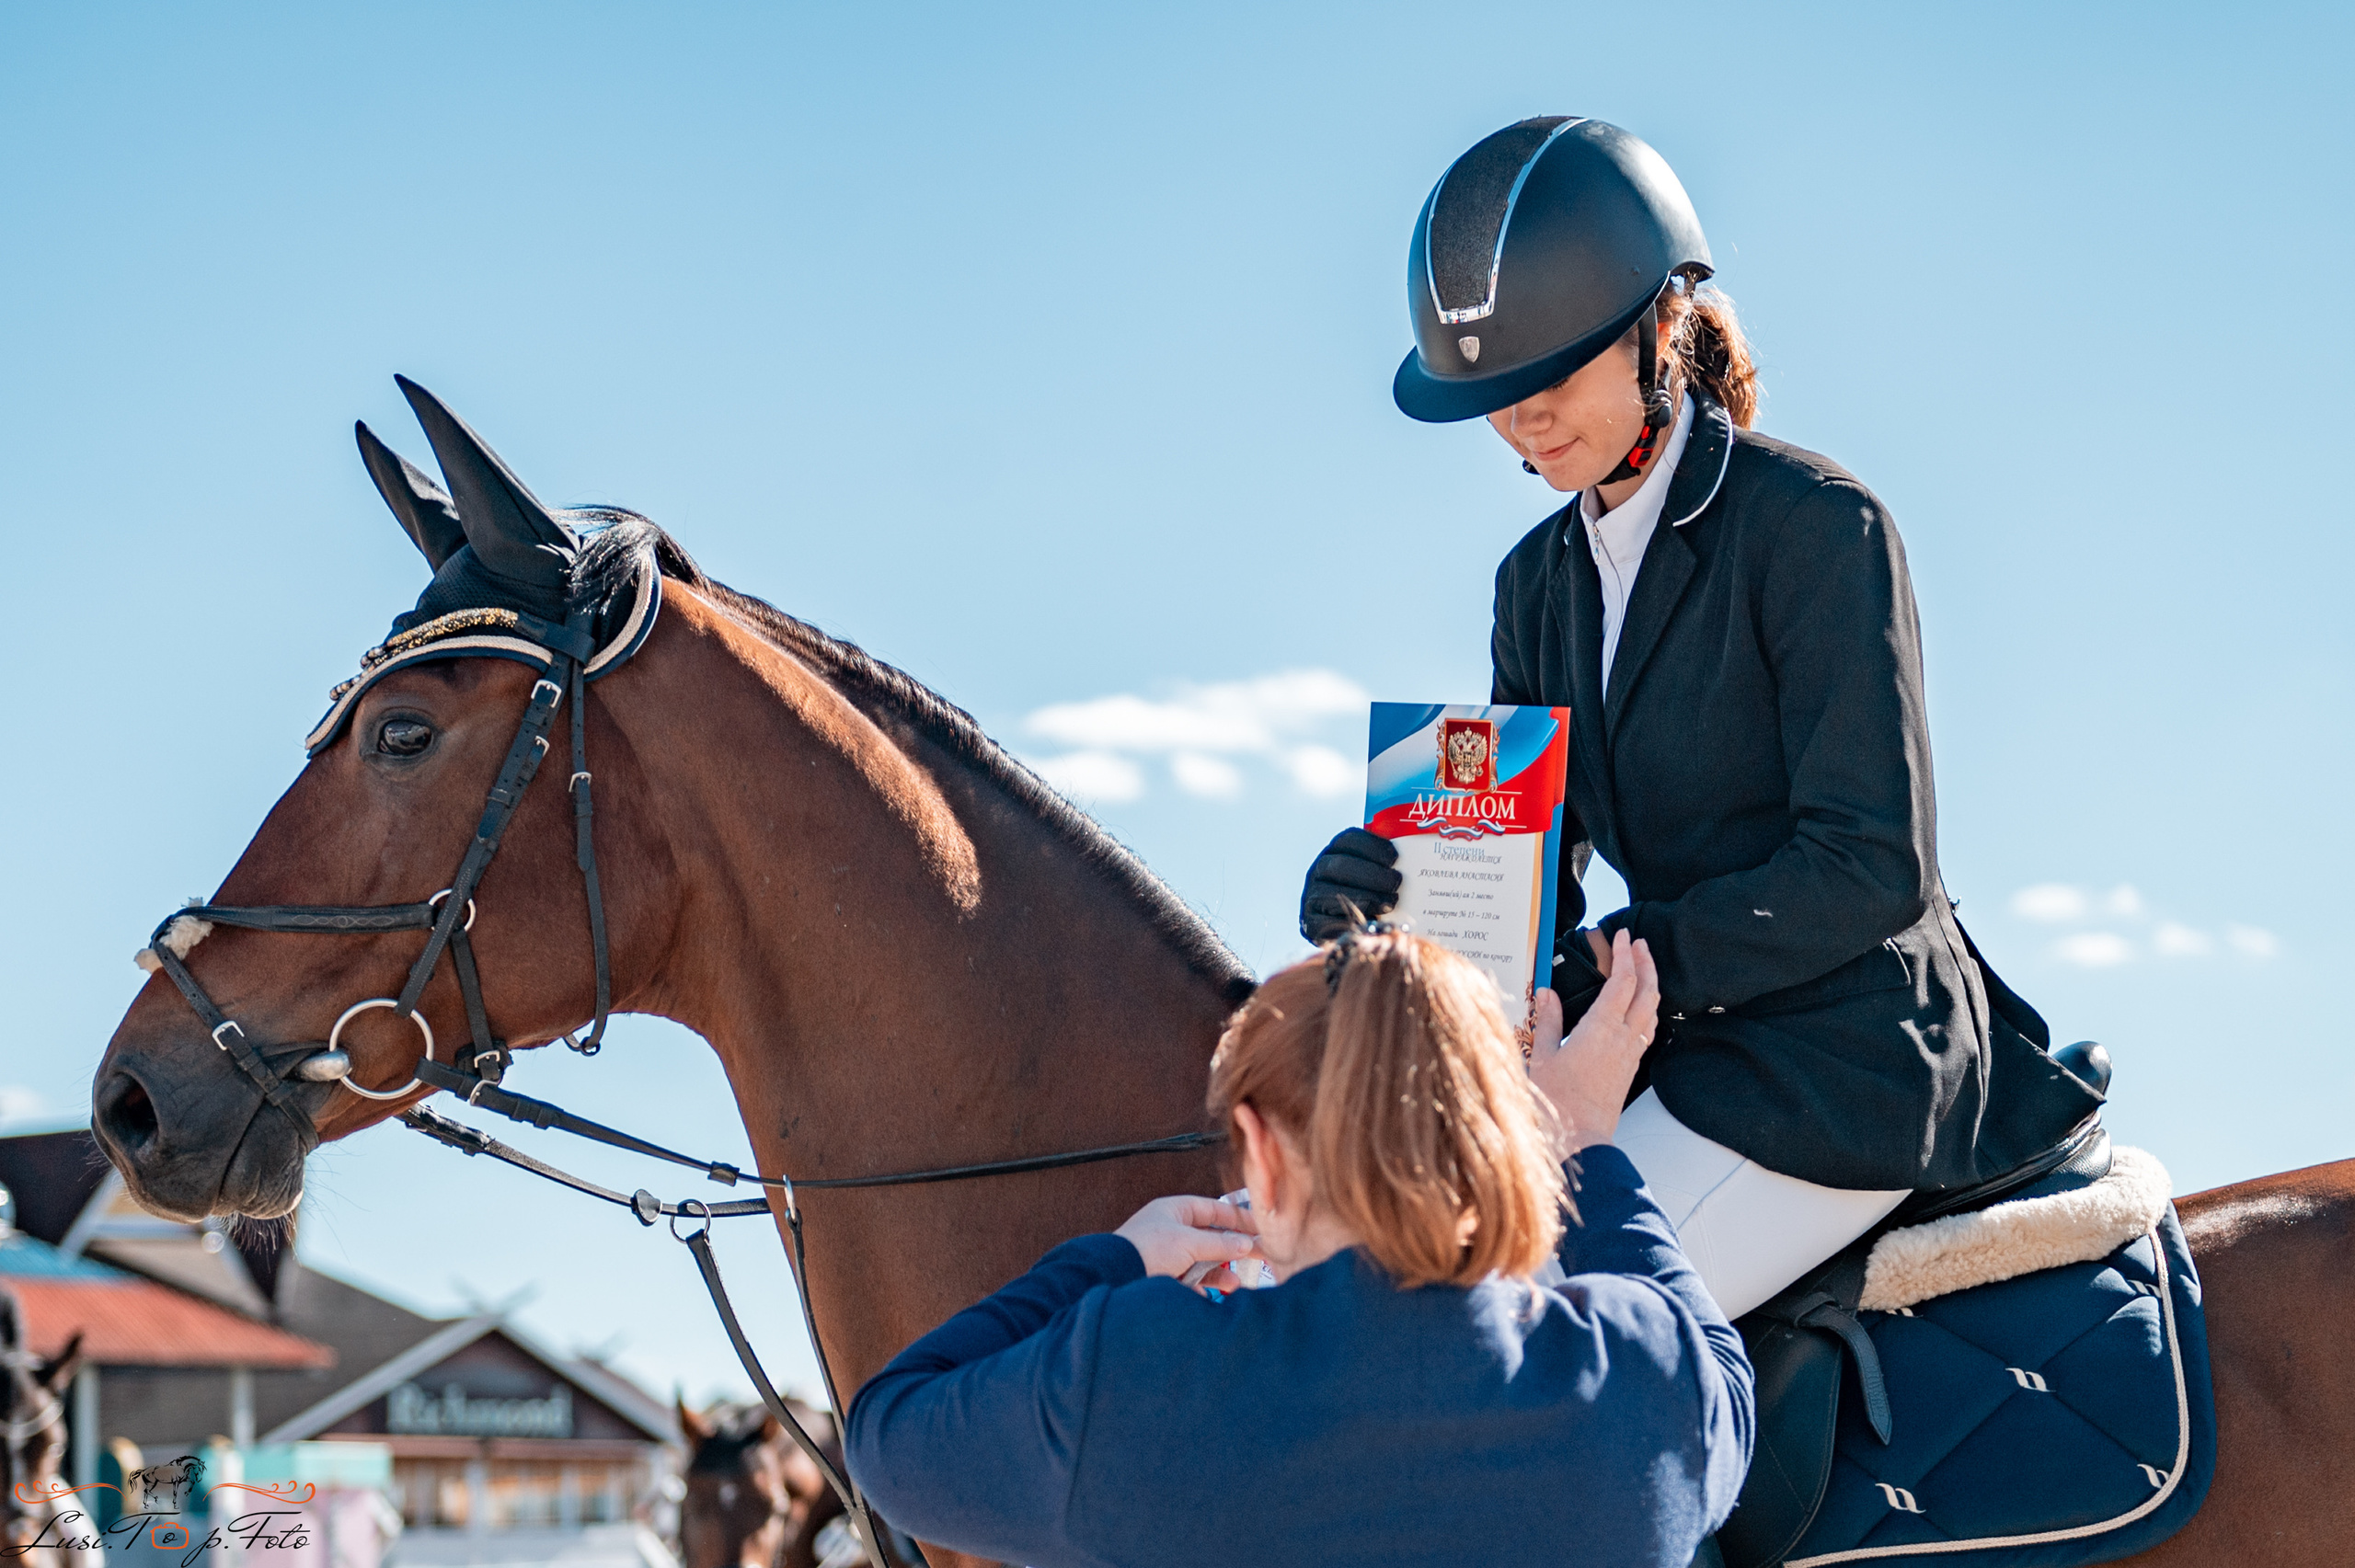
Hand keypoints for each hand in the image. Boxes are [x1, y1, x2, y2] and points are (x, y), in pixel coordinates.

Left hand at [1115, 1195, 1260, 1287]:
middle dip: (1231, 1249)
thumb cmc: (1147, 1249)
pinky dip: (1199, 1287)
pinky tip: (1206, 1295)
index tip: (1258, 1228)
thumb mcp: (1189, 1243)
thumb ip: (1220, 1244)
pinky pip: (1186, 1280)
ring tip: (1233, 1284)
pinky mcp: (1160, 1275)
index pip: (1212, 1209)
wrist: (1112, 1276)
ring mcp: (1165, 1253)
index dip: (1237, 1218)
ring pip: (1200, 1261)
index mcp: (1174, 1211)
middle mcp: (1170, 1229)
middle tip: (1257, 1257)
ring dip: (1218, 1272)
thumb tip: (1247, 1243)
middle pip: (1209, 1237)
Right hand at [1300, 827, 1399, 942]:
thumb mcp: (1377, 877)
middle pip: (1340, 866)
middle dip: (1371, 874)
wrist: (1347, 933)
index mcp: (1335, 852)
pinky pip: (1326, 921)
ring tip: (1390, 904)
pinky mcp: (1310, 924)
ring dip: (1365, 897)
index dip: (1372, 846)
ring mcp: (1311, 897)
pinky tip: (1373, 921)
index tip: (1395, 857)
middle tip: (1397, 883)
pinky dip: (1350, 921)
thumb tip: (1421, 858)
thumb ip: (1390, 866)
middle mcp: (1318, 871)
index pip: (1349, 840)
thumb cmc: (1372, 899)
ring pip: (1331, 892)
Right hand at [1528, 931, 1659, 1156]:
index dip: (1625, 954)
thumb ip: (1547, 1022)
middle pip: (1646, 990)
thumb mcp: (1542, 1057)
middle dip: (1645, 962)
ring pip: (1651, 1010)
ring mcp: (1631, 1054)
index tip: (1623, 934)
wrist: (1580, 1141)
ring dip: (1649, 984)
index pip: (1622, 980)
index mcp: (1602, 1028)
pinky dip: (1645, 1009)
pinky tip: (1637, 1010)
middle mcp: (1624, 1037)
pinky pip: (1646, 1029)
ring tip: (1642, 969)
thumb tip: (1546, 993)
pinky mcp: (1630, 1069)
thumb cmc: (1556, 1103)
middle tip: (1639, 943)